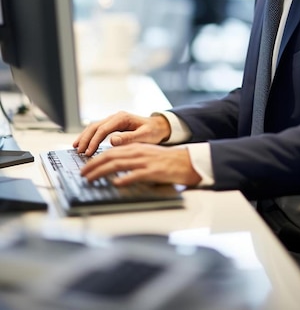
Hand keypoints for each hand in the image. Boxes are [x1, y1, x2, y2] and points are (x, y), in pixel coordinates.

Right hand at [73, 111, 170, 155]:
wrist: (158, 126)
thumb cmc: (153, 132)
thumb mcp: (144, 136)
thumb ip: (129, 138)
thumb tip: (112, 140)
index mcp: (122, 118)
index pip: (103, 129)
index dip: (94, 141)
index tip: (88, 153)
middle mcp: (116, 117)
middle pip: (95, 126)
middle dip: (86, 139)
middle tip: (79, 152)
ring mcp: (113, 120)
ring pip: (94, 127)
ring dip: (84, 137)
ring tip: (76, 148)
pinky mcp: (112, 125)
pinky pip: (97, 129)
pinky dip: (89, 136)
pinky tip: (83, 143)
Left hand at [80, 143, 201, 186]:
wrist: (185, 162)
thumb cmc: (165, 161)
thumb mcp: (145, 156)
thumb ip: (130, 159)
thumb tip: (114, 170)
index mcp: (135, 148)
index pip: (110, 152)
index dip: (95, 160)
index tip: (85, 168)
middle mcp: (137, 152)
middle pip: (110, 156)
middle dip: (93, 165)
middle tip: (82, 174)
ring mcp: (144, 162)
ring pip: (118, 164)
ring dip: (101, 172)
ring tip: (90, 179)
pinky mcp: (152, 171)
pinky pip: (135, 175)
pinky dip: (124, 179)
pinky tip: (115, 183)